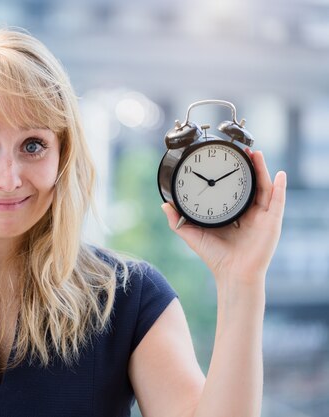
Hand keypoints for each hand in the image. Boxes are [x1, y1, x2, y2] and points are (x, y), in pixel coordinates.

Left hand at [162, 150, 286, 285]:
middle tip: (243, 149)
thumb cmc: (215, 257)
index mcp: (233, 213)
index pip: (235, 188)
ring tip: (256, 153)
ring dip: (262, 169)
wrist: (232, 274)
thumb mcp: (191, 234)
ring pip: (265, 187)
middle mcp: (249, 213)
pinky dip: (280, 187)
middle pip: (252, 183)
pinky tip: (279, 174)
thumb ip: (177, 219)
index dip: (232, 172)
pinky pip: (278, 201)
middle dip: (249, 165)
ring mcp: (262, 216)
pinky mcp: (272, 222)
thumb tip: (164, 204)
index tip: (226, 156)